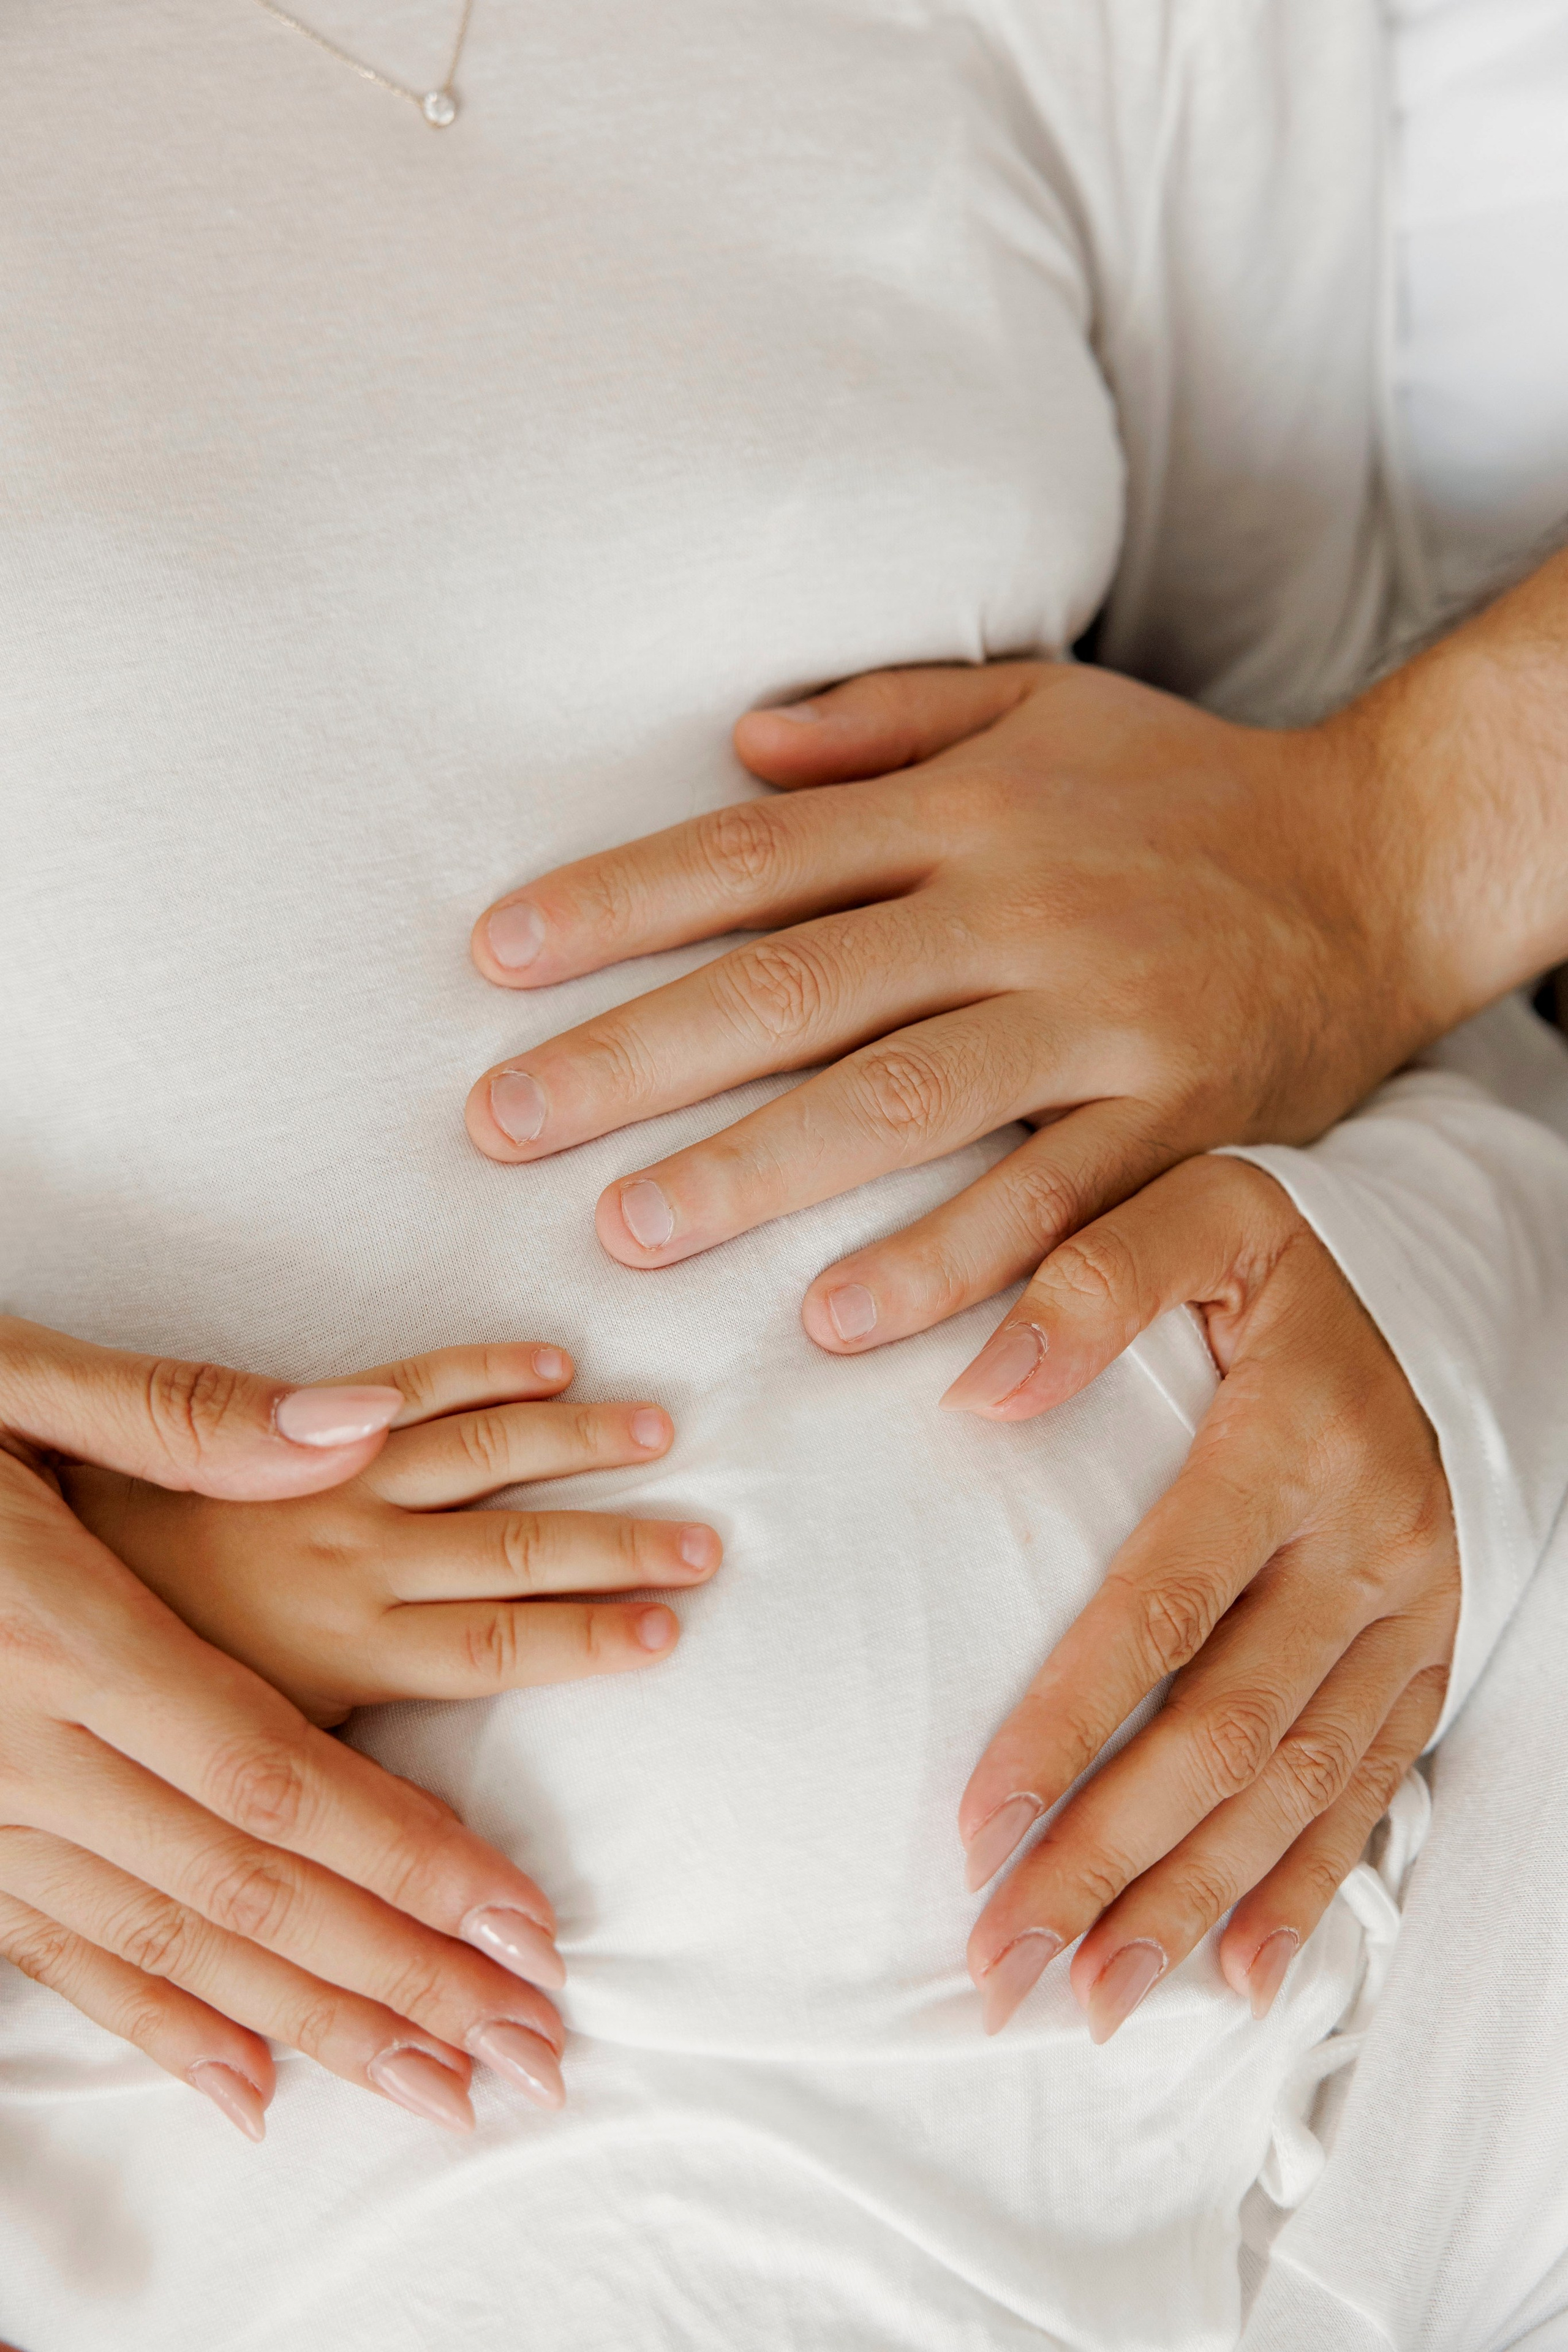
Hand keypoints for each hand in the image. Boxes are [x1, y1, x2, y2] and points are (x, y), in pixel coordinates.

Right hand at [0, 1318, 592, 2139]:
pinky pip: (58, 1957)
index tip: (521, 1920)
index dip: (404, 1858)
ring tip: (440, 2083)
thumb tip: (354, 1425)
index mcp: (65, 1634)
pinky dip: (160, 2031)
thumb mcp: (12, 1384)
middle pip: (243, 1886)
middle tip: (527, 2047)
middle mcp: (23, 1749)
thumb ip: (180, 1418)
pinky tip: (253, 2092)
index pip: (270, 1774)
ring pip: (167, 1946)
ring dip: (313, 2028)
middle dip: (398, 1976)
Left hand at [66, 1341, 719, 1725]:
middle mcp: (345, 1557)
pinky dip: (481, 1370)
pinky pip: (406, 1386)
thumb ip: (301, 1752)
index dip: (589, 1641)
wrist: (17, 1548)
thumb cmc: (93, 1653)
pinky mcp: (291, 1425)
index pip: (494, 1642)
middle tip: (712, 1546)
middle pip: (516, 1552)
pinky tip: (549, 1360)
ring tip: (664, 1436)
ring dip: (579, 1448)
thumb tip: (392, 1813)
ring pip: (481, 1458)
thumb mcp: (194, 1725)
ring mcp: (324, 1482)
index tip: (670, 1630)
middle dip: (620, 1553)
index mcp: (331, 1642)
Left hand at [462, 661, 1437, 1348]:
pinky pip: (1053, 1209)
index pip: (755, 855)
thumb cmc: (1181, 788)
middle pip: (796, 987)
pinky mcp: (1179, 1125)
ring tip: (628, 1230)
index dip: (615, 904)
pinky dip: (951, 1271)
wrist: (1383, 863)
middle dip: (634, 1059)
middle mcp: (1023, 907)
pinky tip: (841, 1322)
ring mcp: (1102, 1022)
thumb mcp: (1042, 706)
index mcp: (968, 809)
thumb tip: (739, 740)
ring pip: (904, 1105)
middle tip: (502, 1125)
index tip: (491, 959)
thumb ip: (887, 716)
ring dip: (756, 1171)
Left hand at [942, 1159, 1457, 2038]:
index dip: (1069, 1722)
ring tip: (1093, 1996)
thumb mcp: (1200, 1213)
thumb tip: (980, 1385)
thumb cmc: (1280, 1252)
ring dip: (1195, 1899)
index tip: (976, 1823)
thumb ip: (1092, 1276)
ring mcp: (1410, 1609)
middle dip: (1112, 1855)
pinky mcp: (1433, 1651)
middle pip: (1228, 1730)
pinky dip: (1310, 1887)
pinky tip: (1240, 1973)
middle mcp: (1364, 1544)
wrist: (1441, 1273)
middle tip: (1006, 1958)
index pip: (1163, 1608)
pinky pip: (1377, 1786)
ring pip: (1299, 1783)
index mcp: (1290, 1444)